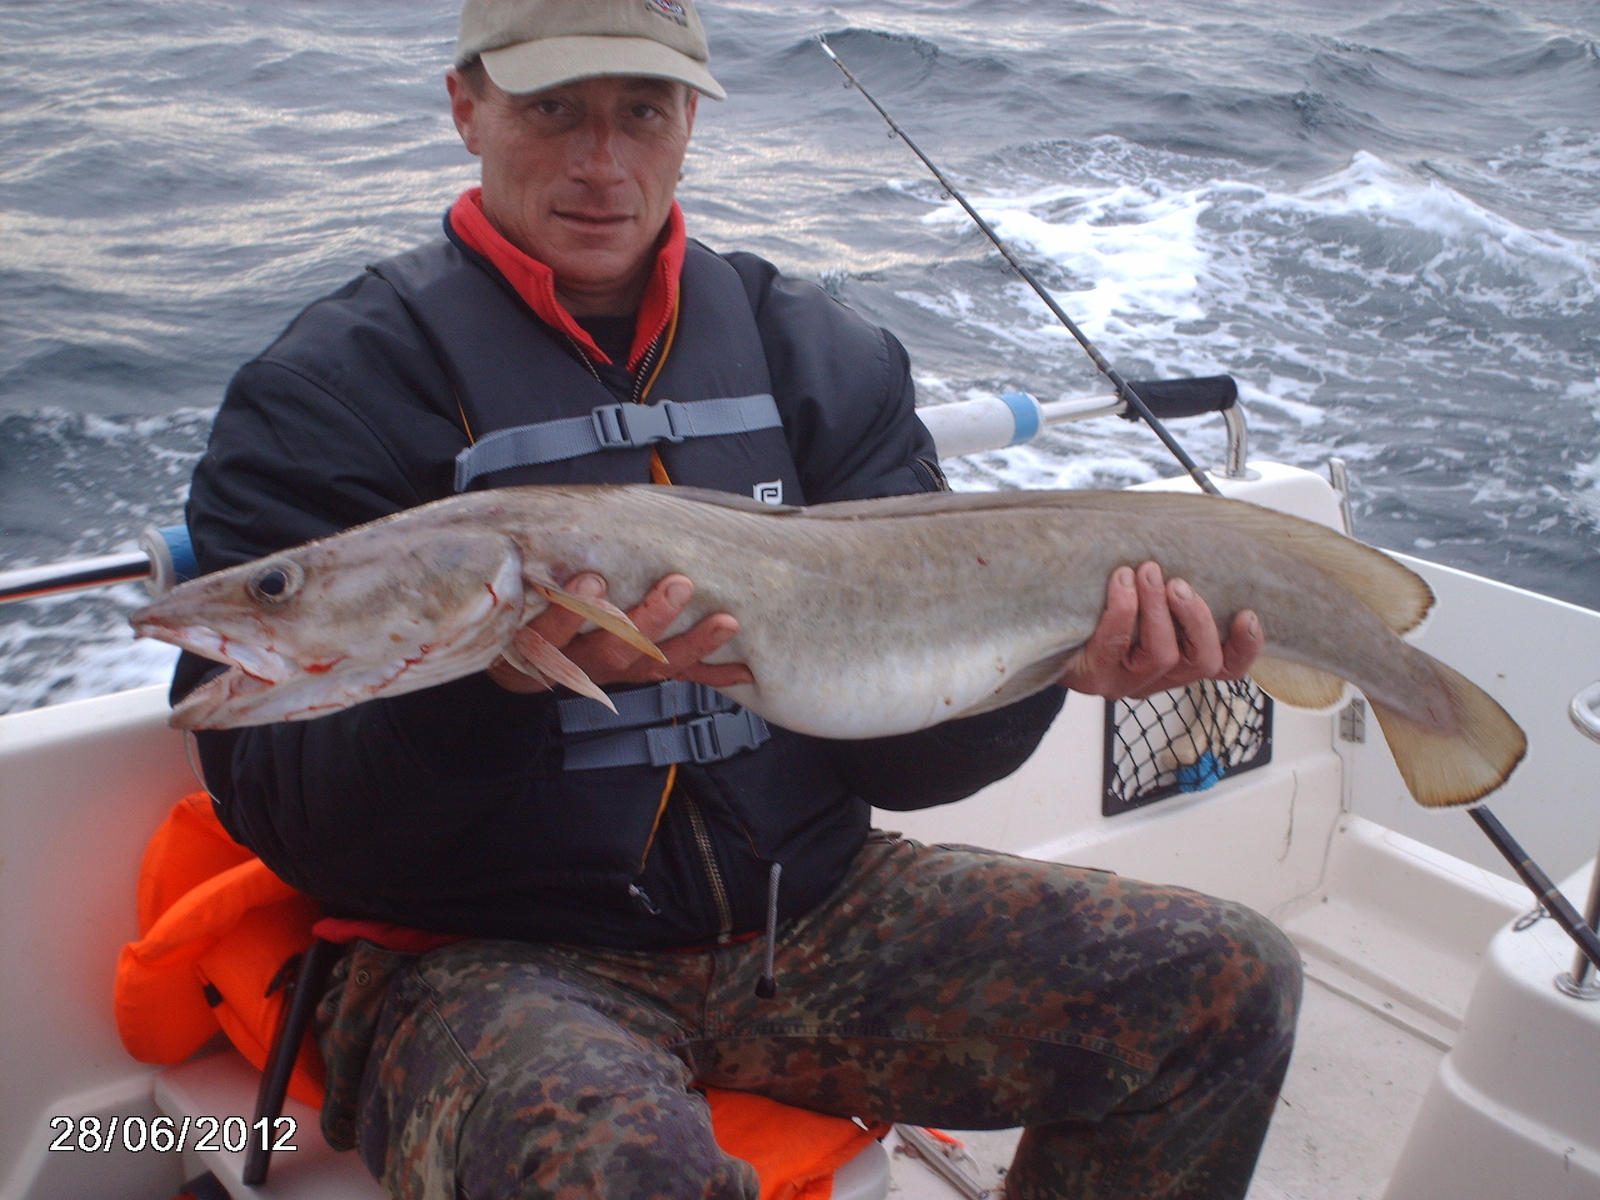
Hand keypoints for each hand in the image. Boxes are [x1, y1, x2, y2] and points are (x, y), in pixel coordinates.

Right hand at [488, 573, 754, 694]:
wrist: (527, 665)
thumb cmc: (529, 613)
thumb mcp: (518, 592)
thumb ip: (536, 563)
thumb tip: (558, 513)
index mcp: (547, 638)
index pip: (555, 628)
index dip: (573, 607)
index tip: (591, 578)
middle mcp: (582, 660)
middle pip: (615, 649)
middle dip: (650, 620)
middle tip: (679, 587)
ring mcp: (614, 671)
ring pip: (653, 664)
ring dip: (692, 644)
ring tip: (725, 622)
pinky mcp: (637, 675)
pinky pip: (676, 678)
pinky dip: (711, 675)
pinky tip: (741, 671)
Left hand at [1059, 561, 1262, 700]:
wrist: (1047, 635)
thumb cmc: (1105, 612)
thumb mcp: (1148, 601)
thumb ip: (1174, 588)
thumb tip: (1201, 542)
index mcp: (1182, 664)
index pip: (1228, 668)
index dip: (1246, 647)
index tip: (1247, 613)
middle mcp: (1160, 679)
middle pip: (1202, 662)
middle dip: (1195, 617)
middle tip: (1178, 582)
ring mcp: (1128, 683)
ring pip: (1163, 655)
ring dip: (1158, 608)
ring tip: (1148, 572)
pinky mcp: (1095, 679)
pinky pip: (1114, 646)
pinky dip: (1121, 609)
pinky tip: (1120, 581)